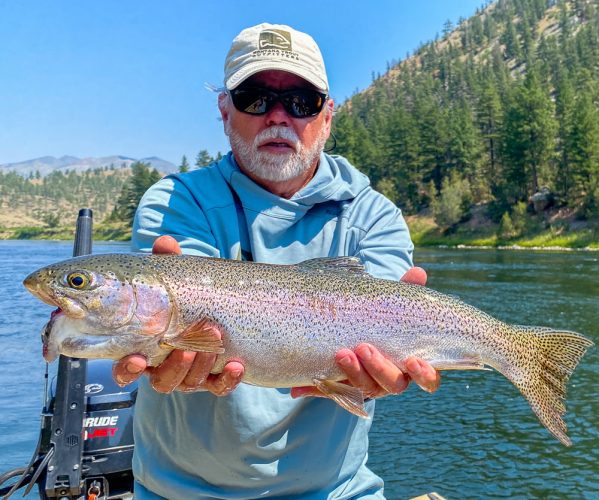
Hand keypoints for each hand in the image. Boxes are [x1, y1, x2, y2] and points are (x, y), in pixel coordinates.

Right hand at [112, 235, 243, 394]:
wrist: (223, 310)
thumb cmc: (187, 296)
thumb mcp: (178, 279)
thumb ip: (168, 263)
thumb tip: (165, 242)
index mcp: (147, 346)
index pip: (128, 367)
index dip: (127, 369)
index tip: (136, 358)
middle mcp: (166, 365)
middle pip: (161, 380)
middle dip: (173, 367)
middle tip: (184, 349)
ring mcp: (191, 374)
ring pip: (189, 383)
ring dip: (199, 366)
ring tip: (213, 339)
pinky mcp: (216, 378)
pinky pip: (219, 387)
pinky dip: (227, 380)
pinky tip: (236, 365)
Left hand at [291, 266, 439, 399]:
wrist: (346, 326)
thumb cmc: (380, 314)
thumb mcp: (390, 301)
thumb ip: (406, 290)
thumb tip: (418, 272)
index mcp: (411, 363)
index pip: (427, 378)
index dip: (424, 374)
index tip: (414, 360)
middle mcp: (391, 379)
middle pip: (393, 385)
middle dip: (380, 368)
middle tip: (364, 347)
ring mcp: (366, 385)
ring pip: (365, 389)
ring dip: (353, 373)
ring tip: (341, 353)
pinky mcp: (341, 387)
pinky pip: (332, 392)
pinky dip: (319, 386)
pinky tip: (303, 384)